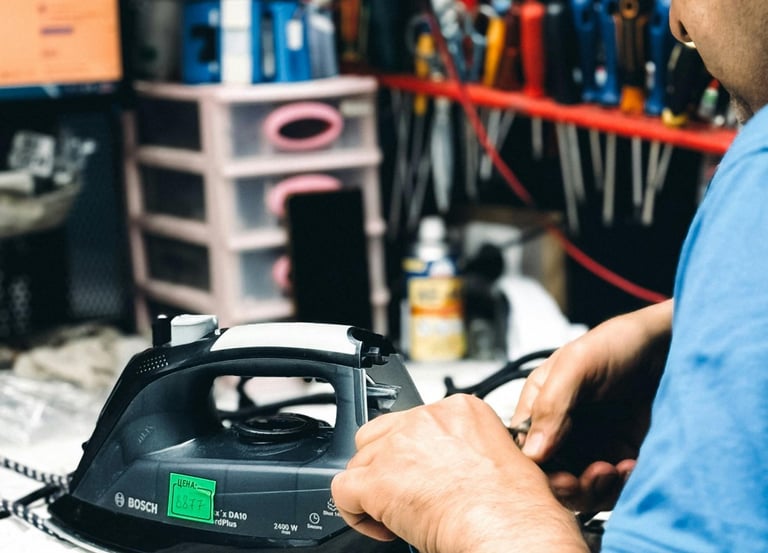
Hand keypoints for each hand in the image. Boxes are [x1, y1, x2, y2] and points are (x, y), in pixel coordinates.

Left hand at [331, 394, 588, 552]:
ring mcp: (398, 446)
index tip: (426, 475)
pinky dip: (355, 512)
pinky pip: (343, 490)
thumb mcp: (506, 456)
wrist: (508, 528)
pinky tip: (380, 526)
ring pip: (360, 460)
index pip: (416, 420)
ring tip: (396, 515)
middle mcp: (425, 419)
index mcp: (460, 409)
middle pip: (382, 434)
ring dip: (372, 488)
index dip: (415, 453)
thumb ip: (472, 446)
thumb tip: (461, 464)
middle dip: (387, 465)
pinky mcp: (377, 480)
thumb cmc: (517, 506)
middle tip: (406, 494)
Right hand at [511, 299, 672, 511]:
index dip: (537, 468)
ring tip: (612, 470)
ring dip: (594, 488)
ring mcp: (594, 445)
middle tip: (584, 479)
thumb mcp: (577, 363)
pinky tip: (630, 467)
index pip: (526, 447)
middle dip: (566, 484)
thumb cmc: (621, 342)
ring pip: (581, 488)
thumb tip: (533, 452)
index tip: (557, 474)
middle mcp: (563, 428)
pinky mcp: (623, 457)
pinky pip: (613, 488)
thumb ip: (551, 404)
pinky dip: (620, 487)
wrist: (675, 344)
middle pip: (551, 474)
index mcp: (541, 404)